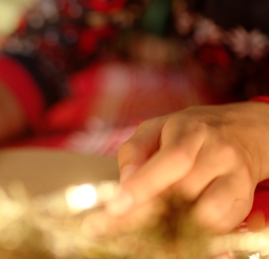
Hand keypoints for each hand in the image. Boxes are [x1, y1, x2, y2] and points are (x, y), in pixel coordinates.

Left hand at [92, 102, 268, 233]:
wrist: (237, 134)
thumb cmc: (182, 134)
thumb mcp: (152, 131)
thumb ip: (133, 153)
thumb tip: (124, 184)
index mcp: (191, 131)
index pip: (172, 160)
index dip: (144, 186)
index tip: (115, 208)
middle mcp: (219, 153)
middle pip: (184, 192)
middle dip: (147, 211)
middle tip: (117, 221)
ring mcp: (235, 178)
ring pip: (202, 214)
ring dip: (172, 221)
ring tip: (155, 214)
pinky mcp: (243, 201)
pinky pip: (216, 226)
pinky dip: (193, 228)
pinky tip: (178, 218)